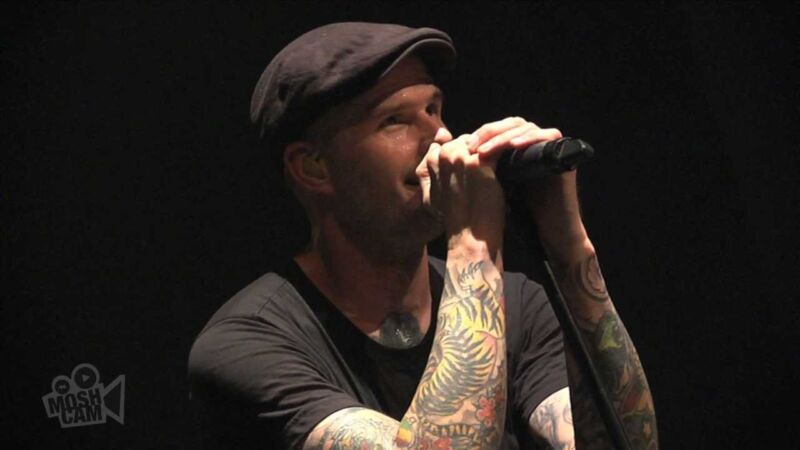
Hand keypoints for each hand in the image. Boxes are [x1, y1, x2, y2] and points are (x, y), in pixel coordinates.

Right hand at [415, 130, 504, 257]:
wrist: (469, 237)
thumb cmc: (455, 216)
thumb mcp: (431, 193)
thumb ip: (431, 164)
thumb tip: (441, 134)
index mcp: (431, 160)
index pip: (453, 143)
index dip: (466, 155)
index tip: (474, 170)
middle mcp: (444, 155)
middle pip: (468, 140)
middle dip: (480, 151)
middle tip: (490, 171)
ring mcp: (461, 158)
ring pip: (483, 142)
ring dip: (494, 152)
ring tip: (501, 168)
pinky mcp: (479, 163)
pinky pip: (497, 149)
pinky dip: (506, 155)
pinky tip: (513, 165)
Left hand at [468, 117, 587, 259]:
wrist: (549, 230)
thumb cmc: (520, 212)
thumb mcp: (494, 185)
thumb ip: (482, 167)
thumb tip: (455, 151)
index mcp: (520, 148)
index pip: (501, 128)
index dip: (483, 133)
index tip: (465, 145)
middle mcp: (535, 143)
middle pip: (512, 123)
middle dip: (490, 132)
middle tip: (473, 146)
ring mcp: (550, 146)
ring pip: (526, 127)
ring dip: (504, 137)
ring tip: (486, 151)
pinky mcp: (563, 151)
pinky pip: (548, 135)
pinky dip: (529, 138)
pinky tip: (514, 146)